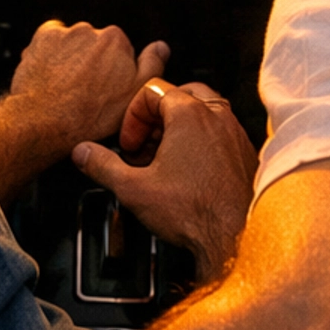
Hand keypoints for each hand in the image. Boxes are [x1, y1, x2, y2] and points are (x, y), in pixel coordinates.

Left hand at [7, 21, 169, 155]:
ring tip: (68, 86)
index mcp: (117, 41)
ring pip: (73, 42)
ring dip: (72, 57)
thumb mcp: (134, 96)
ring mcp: (64, 34)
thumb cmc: (89, 116)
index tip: (107, 88)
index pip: (121, 50)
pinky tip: (53, 72)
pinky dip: (52, 51)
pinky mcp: (43, 38)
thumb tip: (161, 48)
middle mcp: (91, 31)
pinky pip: (51, 38)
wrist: (46, 122)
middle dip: (93, 62)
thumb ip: (152, 66)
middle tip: (87, 90)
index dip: (115, 72)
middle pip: (96, 44)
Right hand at [73, 83, 256, 281]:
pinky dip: (202, 141)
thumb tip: (84, 153)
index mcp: (189, 114)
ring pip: (204, 111)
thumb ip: (103, 165)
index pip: (152, 91)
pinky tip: (190, 170)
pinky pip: (220, 132)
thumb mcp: (134, 189)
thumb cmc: (195, 212)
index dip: (132, 118)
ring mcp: (235, 134)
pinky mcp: (245, 153)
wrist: (236, 238)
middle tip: (145, 146)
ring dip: (180, 128)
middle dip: (157, 118)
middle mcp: (217, 116)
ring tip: (165, 157)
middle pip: (181, 94)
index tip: (130, 144)